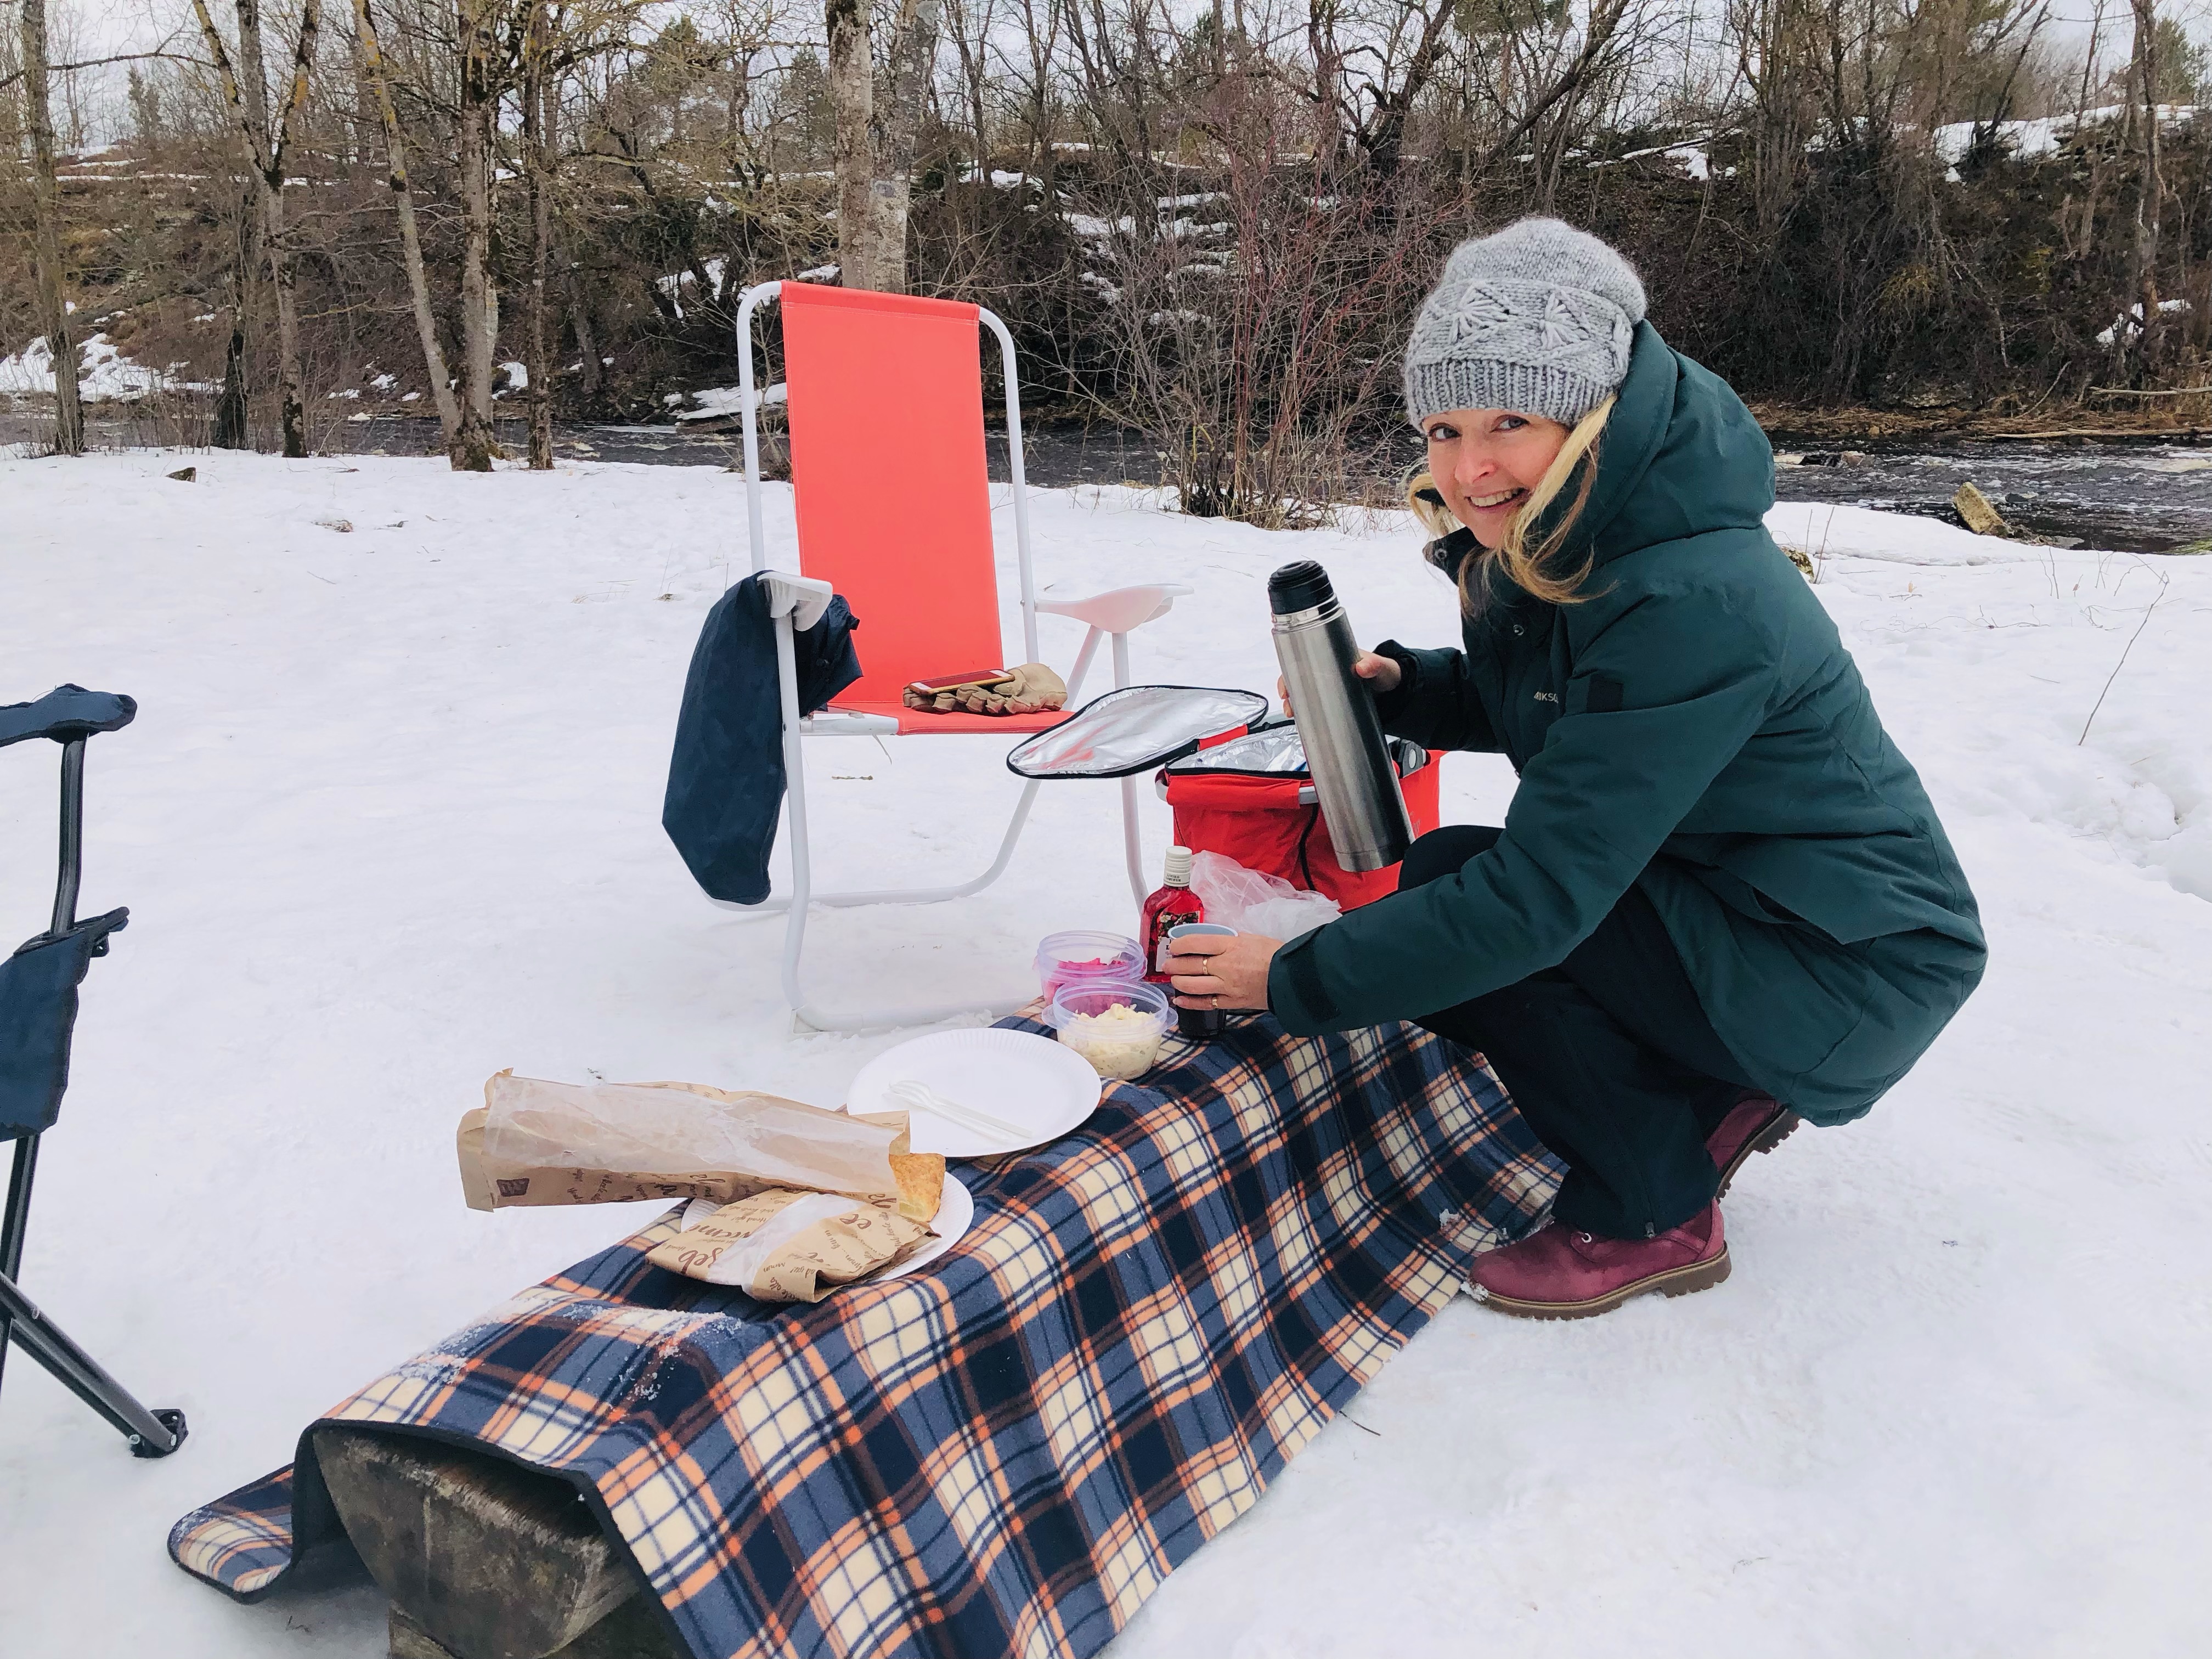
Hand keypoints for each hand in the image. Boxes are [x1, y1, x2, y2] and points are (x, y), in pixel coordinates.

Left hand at [1167, 932, 1280, 1012]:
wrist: (1293, 978)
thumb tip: (1210, 941)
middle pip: (1190, 965)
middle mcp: (1225, 966)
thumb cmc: (1274, 954)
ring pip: (1193, 985)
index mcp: (1230, 945)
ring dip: (1178, 982)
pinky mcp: (1231, 1002)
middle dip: (1174, 964)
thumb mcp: (1250, 938)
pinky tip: (1179, 999)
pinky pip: (1205, 1003)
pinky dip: (1189, 1002)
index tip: (1174, 946)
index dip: (1180, 944)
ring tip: (1173, 979)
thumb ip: (1228, 940)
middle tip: (1167, 964)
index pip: (1196, 942)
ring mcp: (1227, 986)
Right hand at [1277, 651, 1400, 716]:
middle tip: (1288, 704)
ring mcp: (1330, 686)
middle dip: (1289, 691)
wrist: (1396, 689)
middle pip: (1299, 678)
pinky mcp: (1335, 700)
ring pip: (1305, 693)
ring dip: (1295, 703)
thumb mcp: (1381, 667)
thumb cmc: (1386, 672)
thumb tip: (1362, 668)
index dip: (1290, 671)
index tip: (1286, 685)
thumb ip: (1375, 666)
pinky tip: (1303, 719)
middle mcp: (1328, 670)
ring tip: (1293, 713)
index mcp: (1334, 656)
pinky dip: (1306, 711)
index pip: (1304, 659)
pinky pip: (1316, 704)